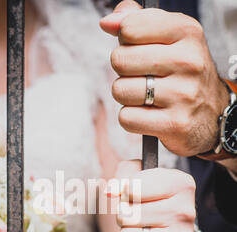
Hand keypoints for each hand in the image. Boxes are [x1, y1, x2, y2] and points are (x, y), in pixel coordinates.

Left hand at [100, 0, 229, 156]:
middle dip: (123, 71)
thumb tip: (107, 23)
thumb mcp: (169, 36)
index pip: (129, 28)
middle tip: (143, 76)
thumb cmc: (182, 72)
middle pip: (120, 60)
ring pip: (120, 90)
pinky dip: (131, 119)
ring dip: (126, 96)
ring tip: (145, 96)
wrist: (212, 113)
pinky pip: (127, 118)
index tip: (139, 50)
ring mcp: (182, 95)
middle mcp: (188, 62)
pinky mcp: (174, 124)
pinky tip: (148, 114)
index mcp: (187, 32)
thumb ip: (137, 20)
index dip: (126, 41)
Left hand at [115, 161, 195, 231]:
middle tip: (137, 218)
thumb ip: (122, 180)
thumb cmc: (156, 205)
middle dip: (124, 217)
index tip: (133, 196)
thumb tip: (110, 191)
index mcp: (180, 184)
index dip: (125, 194)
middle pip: (127, 214)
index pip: (132, 188)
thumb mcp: (142, 182)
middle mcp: (184, 210)